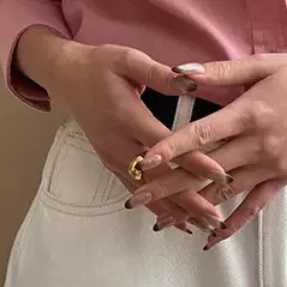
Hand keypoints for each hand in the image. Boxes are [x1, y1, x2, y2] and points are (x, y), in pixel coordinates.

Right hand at [17, 30, 230, 233]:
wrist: (67, 77)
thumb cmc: (100, 66)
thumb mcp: (128, 60)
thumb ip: (159, 74)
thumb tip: (190, 81)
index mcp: (127, 116)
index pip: (165, 144)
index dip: (193, 160)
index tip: (219, 174)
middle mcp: (118, 143)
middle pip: (157, 177)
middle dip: (188, 198)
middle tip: (215, 217)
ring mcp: (112, 156)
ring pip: (147, 190)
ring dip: (175, 209)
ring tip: (203, 227)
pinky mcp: (110, 162)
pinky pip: (135, 189)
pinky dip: (156, 207)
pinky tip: (176, 221)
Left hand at [131, 54, 286, 248]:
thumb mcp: (261, 64)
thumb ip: (219, 70)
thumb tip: (179, 72)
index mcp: (249, 114)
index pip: (202, 134)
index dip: (171, 149)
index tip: (143, 161)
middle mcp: (258, 145)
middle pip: (205, 170)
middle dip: (168, 185)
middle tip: (135, 197)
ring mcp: (271, 166)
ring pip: (224, 193)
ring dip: (191, 207)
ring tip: (161, 220)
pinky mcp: (282, 178)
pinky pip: (254, 206)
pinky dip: (232, 223)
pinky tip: (210, 237)